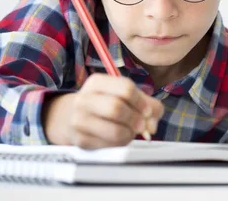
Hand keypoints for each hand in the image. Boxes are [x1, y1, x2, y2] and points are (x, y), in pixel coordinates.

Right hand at [44, 74, 163, 147]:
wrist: (75, 118)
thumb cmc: (107, 104)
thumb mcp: (127, 97)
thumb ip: (148, 105)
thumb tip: (152, 125)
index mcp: (96, 82)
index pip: (125, 88)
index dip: (141, 102)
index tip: (148, 111)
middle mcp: (83, 99)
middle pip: (117, 108)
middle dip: (136, 119)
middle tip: (141, 125)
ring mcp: (78, 120)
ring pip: (113, 130)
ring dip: (129, 133)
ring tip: (131, 132)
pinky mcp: (80, 140)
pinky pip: (108, 145)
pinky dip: (120, 143)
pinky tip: (119, 138)